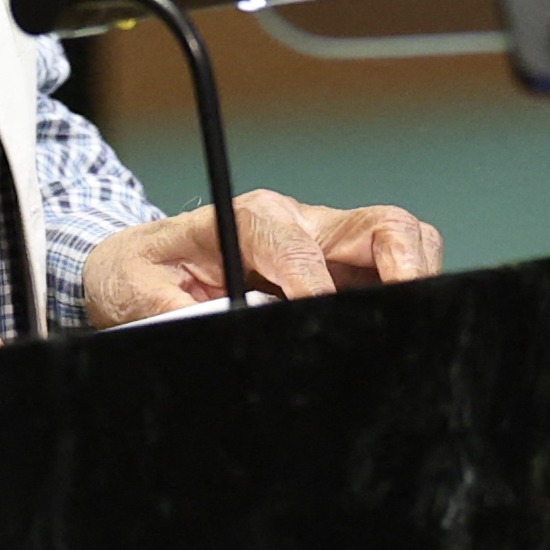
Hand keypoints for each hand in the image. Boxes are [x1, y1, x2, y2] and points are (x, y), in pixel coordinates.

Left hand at [82, 191, 442, 327]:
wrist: (134, 269)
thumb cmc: (135, 274)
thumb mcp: (133, 289)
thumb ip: (171, 310)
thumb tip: (218, 330)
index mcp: (246, 219)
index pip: (291, 238)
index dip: (309, 277)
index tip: (315, 311)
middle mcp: (296, 223)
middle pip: (377, 223)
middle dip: (405, 261)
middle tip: (409, 306)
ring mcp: (325, 245)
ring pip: (398, 241)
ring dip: (416, 276)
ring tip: (412, 322)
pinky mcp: (338, 271)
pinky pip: (390, 273)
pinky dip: (408, 295)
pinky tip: (395, 331)